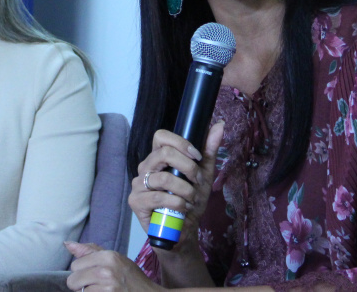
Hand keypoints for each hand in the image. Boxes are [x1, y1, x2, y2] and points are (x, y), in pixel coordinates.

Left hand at [65, 241, 161, 291]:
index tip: (93, 274)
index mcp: (108, 256)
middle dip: (81, 284)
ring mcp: (107, 287)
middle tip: (96, 285)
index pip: (75, 265)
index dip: (82, 271)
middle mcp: (106, 270)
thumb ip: (90, 251)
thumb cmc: (131, 278)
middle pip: (73, 280)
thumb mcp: (115, 259)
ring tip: (102, 291)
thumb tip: (68, 244)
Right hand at [129, 122, 224, 254]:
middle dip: (188, 167)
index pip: (161, 136)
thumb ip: (209, 150)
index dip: (181, 143)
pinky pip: (158, 197)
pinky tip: (183, 208)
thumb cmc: (190, 200)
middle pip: (163, 153)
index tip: (197, 156)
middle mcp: (145, 167)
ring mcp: (138, 184)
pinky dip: (177, 203)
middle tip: (198, 180)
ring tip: (192, 199)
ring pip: (164, 178)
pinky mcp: (136, 201)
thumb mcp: (204, 174)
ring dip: (185, 190)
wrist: (184, 231)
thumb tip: (220, 125)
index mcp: (158, 157)